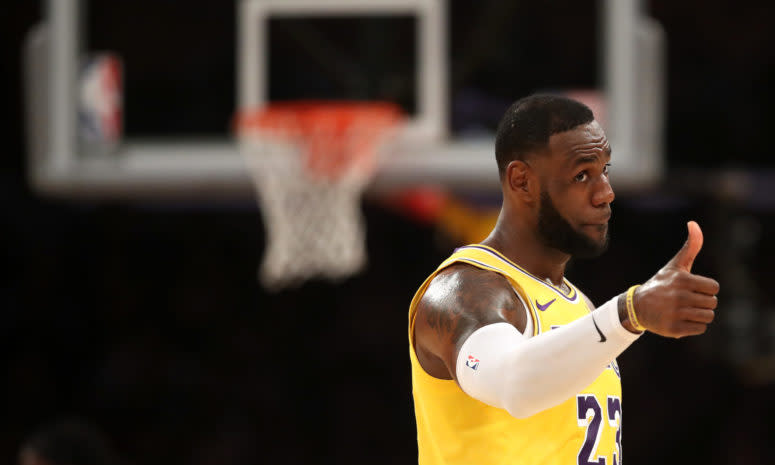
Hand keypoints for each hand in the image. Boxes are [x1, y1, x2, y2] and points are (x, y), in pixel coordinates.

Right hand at [630, 221, 719, 337]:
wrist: (637, 306)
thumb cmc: (662, 284)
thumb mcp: (675, 265)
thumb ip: (690, 246)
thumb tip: (693, 223)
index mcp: (682, 280)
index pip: (714, 288)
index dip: (705, 288)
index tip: (691, 288)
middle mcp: (679, 297)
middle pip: (712, 303)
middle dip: (702, 302)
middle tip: (687, 300)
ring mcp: (676, 313)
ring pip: (708, 317)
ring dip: (699, 315)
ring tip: (684, 310)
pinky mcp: (674, 329)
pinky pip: (700, 329)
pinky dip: (693, 326)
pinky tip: (680, 319)